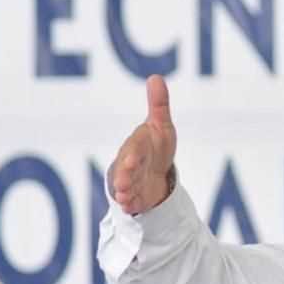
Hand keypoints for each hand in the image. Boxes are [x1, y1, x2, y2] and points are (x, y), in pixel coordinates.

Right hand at [111, 75, 176, 213]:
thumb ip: (159, 105)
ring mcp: (131, 181)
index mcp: (137, 145)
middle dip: (124, 175)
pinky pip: (130, 201)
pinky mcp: (135, 197)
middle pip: (126, 168)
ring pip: (126, 186)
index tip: (133, 159)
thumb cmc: (156, 146)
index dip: (133, 154)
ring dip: (125, 191)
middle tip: (123, 184)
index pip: (134, 148)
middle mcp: (130, 163)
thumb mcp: (161, 126)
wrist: (156, 173)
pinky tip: (129, 206)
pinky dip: (129, 203)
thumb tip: (156, 77)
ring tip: (124, 197)